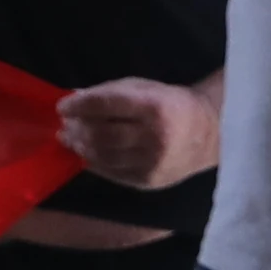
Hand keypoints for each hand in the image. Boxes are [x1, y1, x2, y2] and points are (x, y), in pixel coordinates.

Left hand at [52, 75, 219, 191]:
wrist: (207, 135)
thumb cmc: (171, 104)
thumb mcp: (144, 88)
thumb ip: (110, 93)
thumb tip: (75, 99)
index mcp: (153, 107)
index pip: (105, 105)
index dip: (79, 106)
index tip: (63, 106)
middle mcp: (153, 137)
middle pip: (101, 134)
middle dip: (76, 129)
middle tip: (64, 125)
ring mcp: (150, 163)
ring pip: (103, 156)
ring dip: (80, 147)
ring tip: (70, 139)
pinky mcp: (148, 181)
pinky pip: (112, 173)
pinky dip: (93, 163)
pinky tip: (85, 154)